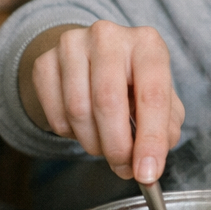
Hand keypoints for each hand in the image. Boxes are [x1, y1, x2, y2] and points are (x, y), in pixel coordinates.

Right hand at [27, 21, 184, 182]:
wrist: (91, 58)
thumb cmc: (133, 80)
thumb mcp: (160, 95)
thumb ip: (166, 125)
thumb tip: (152, 158)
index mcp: (147, 43)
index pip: (152, 94)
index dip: (151, 139)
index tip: (148, 173)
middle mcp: (109, 36)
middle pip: (108, 102)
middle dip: (118, 148)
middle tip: (124, 169)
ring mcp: (72, 45)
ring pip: (78, 112)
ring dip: (94, 144)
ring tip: (106, 145)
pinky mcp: (44, 62)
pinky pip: (56, 116)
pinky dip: (72, 135)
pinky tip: (85, 127)